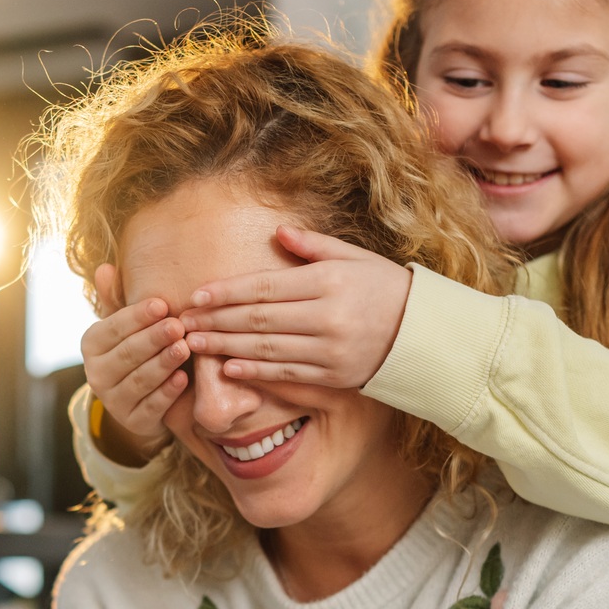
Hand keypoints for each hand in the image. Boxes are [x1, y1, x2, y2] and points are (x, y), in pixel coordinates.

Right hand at [81, 265, 187, 467]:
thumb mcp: (127, 325)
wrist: (143, 399)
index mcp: (92, 345)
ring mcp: (113, 401)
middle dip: (153, 339)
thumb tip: (104, 268)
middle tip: (177, 325)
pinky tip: (182, 379)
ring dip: (162, 364)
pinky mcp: (133, 421)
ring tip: (183, 349)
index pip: (113, 328)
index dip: (137, 317)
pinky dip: (166, 393)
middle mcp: (96, 374)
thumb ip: (117, 298)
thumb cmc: (137, 350)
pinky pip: (150, 407)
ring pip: (139, 380)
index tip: (162, 304)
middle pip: (127, 354)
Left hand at [181, 226, 412, 387]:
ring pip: (267, 349)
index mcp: (328, 281)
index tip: (197, 294)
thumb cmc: (385, 287)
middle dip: (217, 319)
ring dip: (226, 346)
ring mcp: (330, 350)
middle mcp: (327, 316)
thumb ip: (314, 245)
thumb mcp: (354, 257)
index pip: (265, 287)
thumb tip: (278, 232)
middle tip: (184, 321)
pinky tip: (229, 367)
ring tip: (197, 344)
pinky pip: (287, 374)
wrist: (424, 333)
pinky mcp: (334, 376)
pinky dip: (256, 372)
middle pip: (259, 319)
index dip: (227, 292)